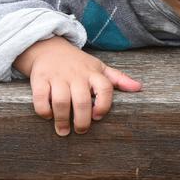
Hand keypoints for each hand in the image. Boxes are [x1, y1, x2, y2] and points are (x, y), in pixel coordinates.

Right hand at [13, 36, 141, 136]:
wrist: (49, 49)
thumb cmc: (79, 64)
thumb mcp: (100, 68)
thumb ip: (118, 79)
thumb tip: (139, 88)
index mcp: (93, 73)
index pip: (105, 87)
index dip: (104, 104)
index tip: (98, 116)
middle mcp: (76, 75)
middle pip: (82, 100)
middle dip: (82, 119)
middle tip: (81, 130)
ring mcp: (57, 77)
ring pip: (61, 101)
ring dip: (62, 120)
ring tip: (64, 131)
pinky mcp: (39, 79)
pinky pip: (41, 97)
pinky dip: (44, 110)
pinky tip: (47, 116)